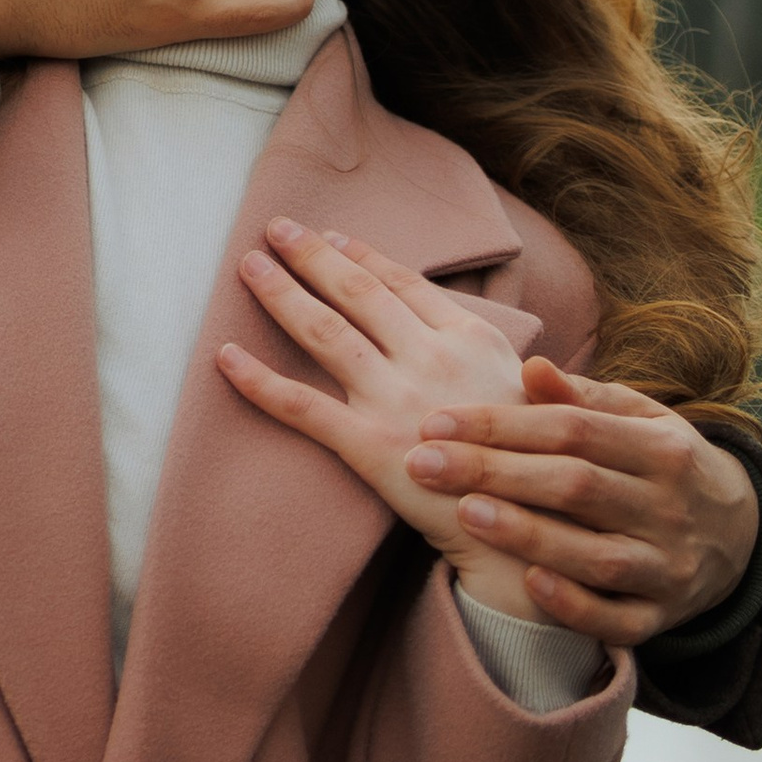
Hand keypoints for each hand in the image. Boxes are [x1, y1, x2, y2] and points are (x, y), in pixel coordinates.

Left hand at [216, 222, 547, 623]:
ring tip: (249, 265)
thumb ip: (487, 356)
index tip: (330, 236)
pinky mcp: (370, 447)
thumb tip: (460, 325)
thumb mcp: (534, 391)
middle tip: (275, 227)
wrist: (532, 534)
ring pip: (326, 332)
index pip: (403, 283)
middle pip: (358, 293)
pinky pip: (302, 406)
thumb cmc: (536, 466)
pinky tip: (225, 357)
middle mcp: (431, 359)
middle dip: (311, 257)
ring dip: (282, 293)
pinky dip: (258, 380)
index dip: (361, 255)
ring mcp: (397, 401)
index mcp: (471, 340)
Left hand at [402, 356, 760, 647]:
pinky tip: (529, 583)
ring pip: (597, 556)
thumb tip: (531, 367)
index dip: (502, 424)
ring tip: (464, 512)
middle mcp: (669, 508)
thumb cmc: (664, 462)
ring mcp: (668, 567)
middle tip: (423, 462)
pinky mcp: (662, 617)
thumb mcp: (641, 419)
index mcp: (662, 449)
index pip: (573, 430)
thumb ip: (585, 398)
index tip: (436, 421)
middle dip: (495, 472)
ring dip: (528, 535)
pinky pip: (619, 621)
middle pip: (576, 486)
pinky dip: (576, 605)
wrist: (741, 535)